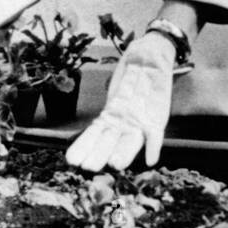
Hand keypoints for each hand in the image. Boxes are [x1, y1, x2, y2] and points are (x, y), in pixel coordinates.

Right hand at [65, 33, 174, 171]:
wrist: (152, 60)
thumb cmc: (132, 65)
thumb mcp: (122, 71)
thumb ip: (122, 79)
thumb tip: (122, 76)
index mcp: (108, 112)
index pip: (93, 133)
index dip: (83, 146)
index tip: (72, 160)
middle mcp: (122, 122)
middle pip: (109, 141)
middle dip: (99, 154)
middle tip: (89, 167)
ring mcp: (139, 123)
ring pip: (129, 141)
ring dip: (123, 153)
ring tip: (114, 164)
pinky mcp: (156, 120)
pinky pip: (154, 135)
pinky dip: (153, 147)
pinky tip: (151, 160)